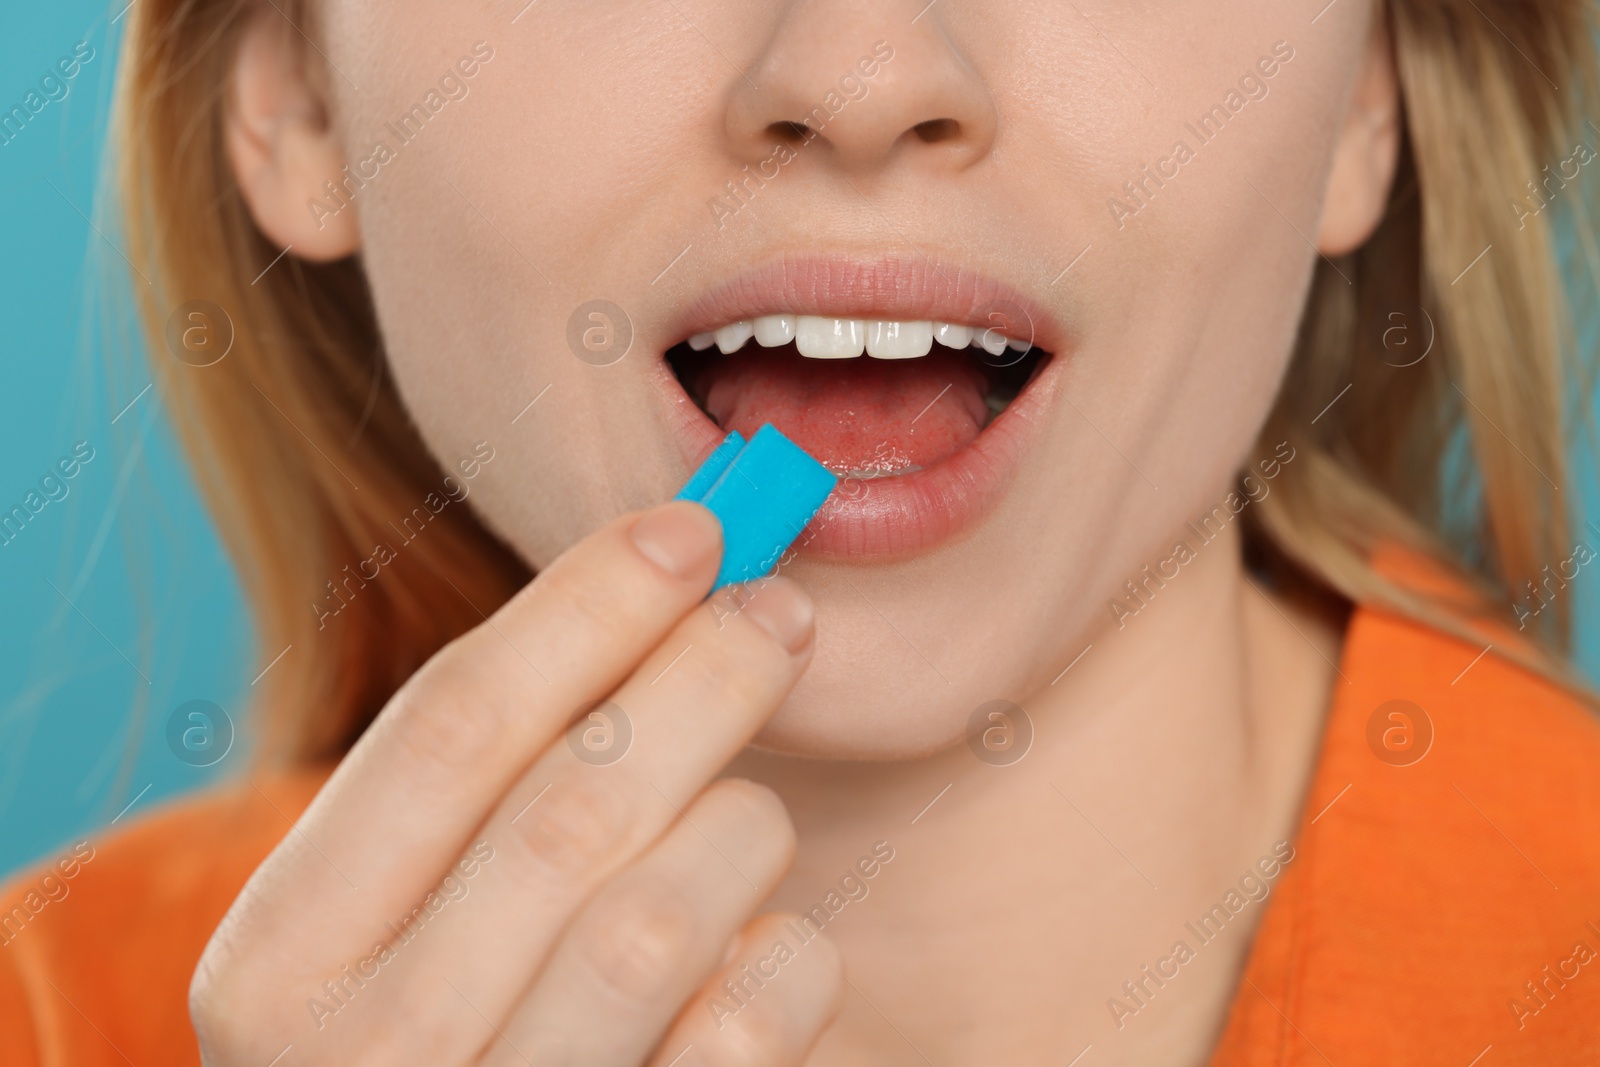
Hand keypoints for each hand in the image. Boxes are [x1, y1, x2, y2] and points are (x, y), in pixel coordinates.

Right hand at [191, 501, 840, 1064]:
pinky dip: (785, 958)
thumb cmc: (435, 1038)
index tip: (690, 530)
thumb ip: (473, 796)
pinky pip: (747, 1028)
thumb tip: (659, 581)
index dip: (586, 609)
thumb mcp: (387, 931)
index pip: (446, 729)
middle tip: (776, 611)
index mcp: (277, 962)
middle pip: (570, 807)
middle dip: (699, 679)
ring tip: (745, 818)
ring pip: (661, 916)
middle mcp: (362, 1059)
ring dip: (736, 831)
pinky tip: (764, 945)